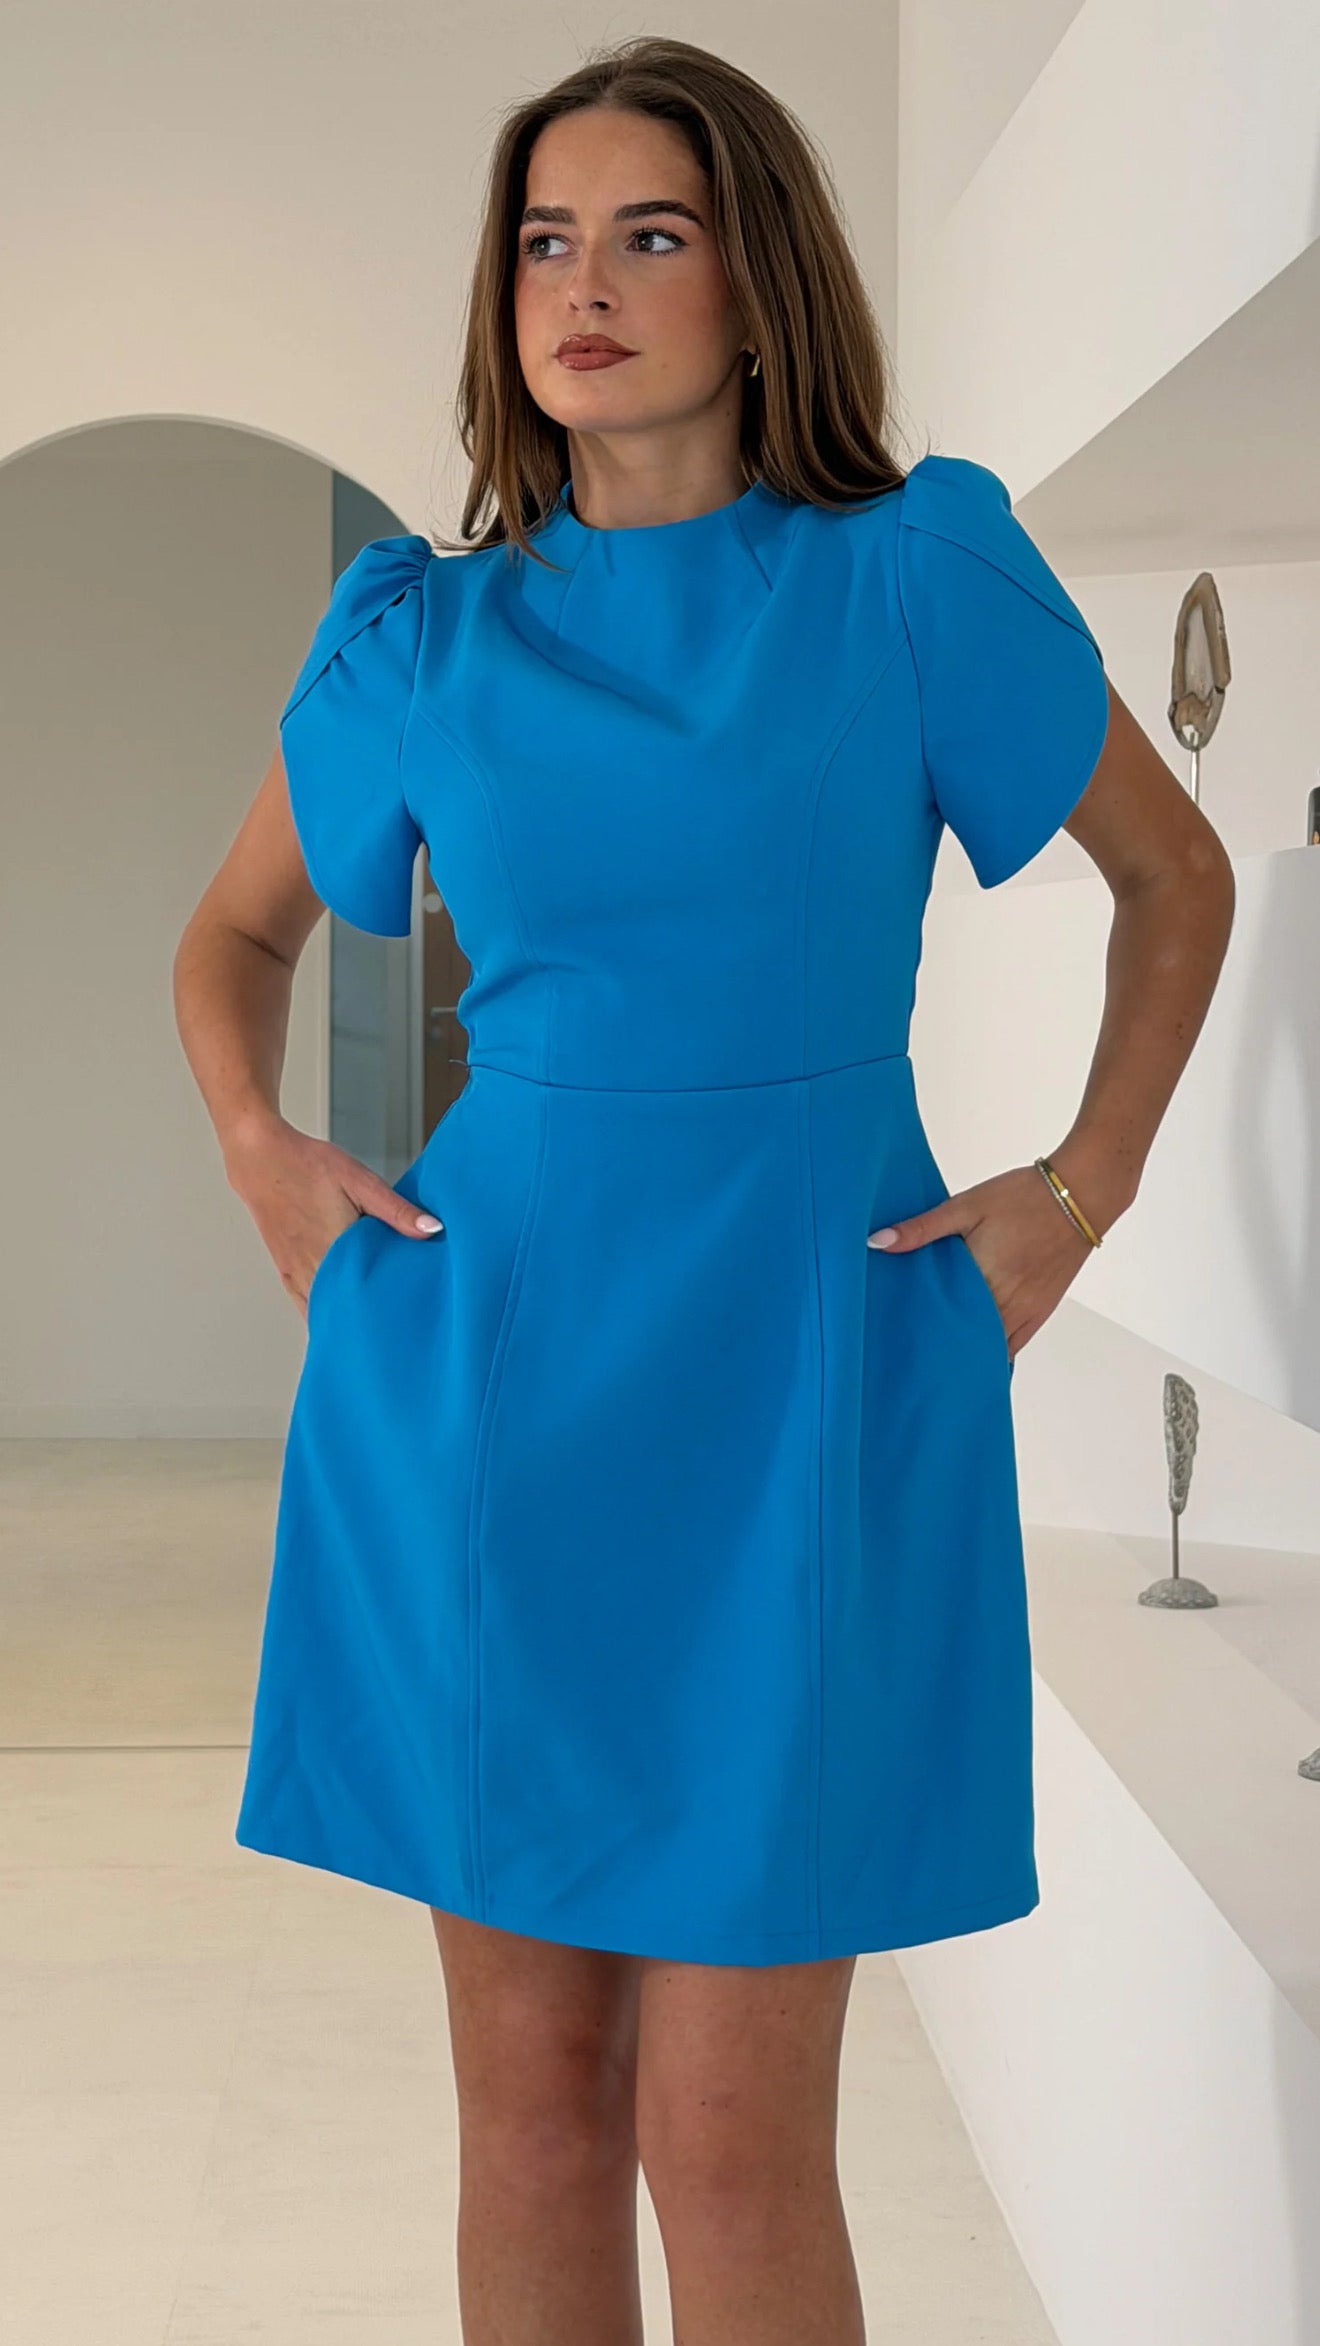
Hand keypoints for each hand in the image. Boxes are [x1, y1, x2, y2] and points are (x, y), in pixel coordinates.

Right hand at [223, 1112, 443, 1319]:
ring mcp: (296, 1272)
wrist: (260, 1159)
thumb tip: (432, 1229)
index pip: (368, 1295)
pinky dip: (321, 1314)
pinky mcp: (285, 1270)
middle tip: (395, 1326)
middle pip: (346, 1309)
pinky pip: (304, 1304)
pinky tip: (335, 1319)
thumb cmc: (308, 1166)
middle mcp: (313, 1267)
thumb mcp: (360, 1181)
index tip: (408, 1318)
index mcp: (336, 1248)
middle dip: (370, 1318)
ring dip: (344, 1318)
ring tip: (370, 1327)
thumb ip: (396, 1210)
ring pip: (323, 1311)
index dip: (389, 1309)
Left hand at [866, 1163, 1095, 1360]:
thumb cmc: (1023, 1197)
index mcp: (981, 1278)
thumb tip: (878, 1242)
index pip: (940, 1319)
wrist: (1081, 1196)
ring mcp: (1025, 1312)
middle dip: (938, 1345)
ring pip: (989, 1348)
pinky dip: (993, 1351)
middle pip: (963, 1339)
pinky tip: (975, 1355)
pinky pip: (1014, 1345)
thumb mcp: (966, 1206)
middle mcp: (1004, 1303)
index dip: (916, 1330)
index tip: (893, 1338)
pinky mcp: (1040, 1312)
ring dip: (965, 1351)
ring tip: (937, 1355)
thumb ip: (922, 1228)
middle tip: (908, 1351)